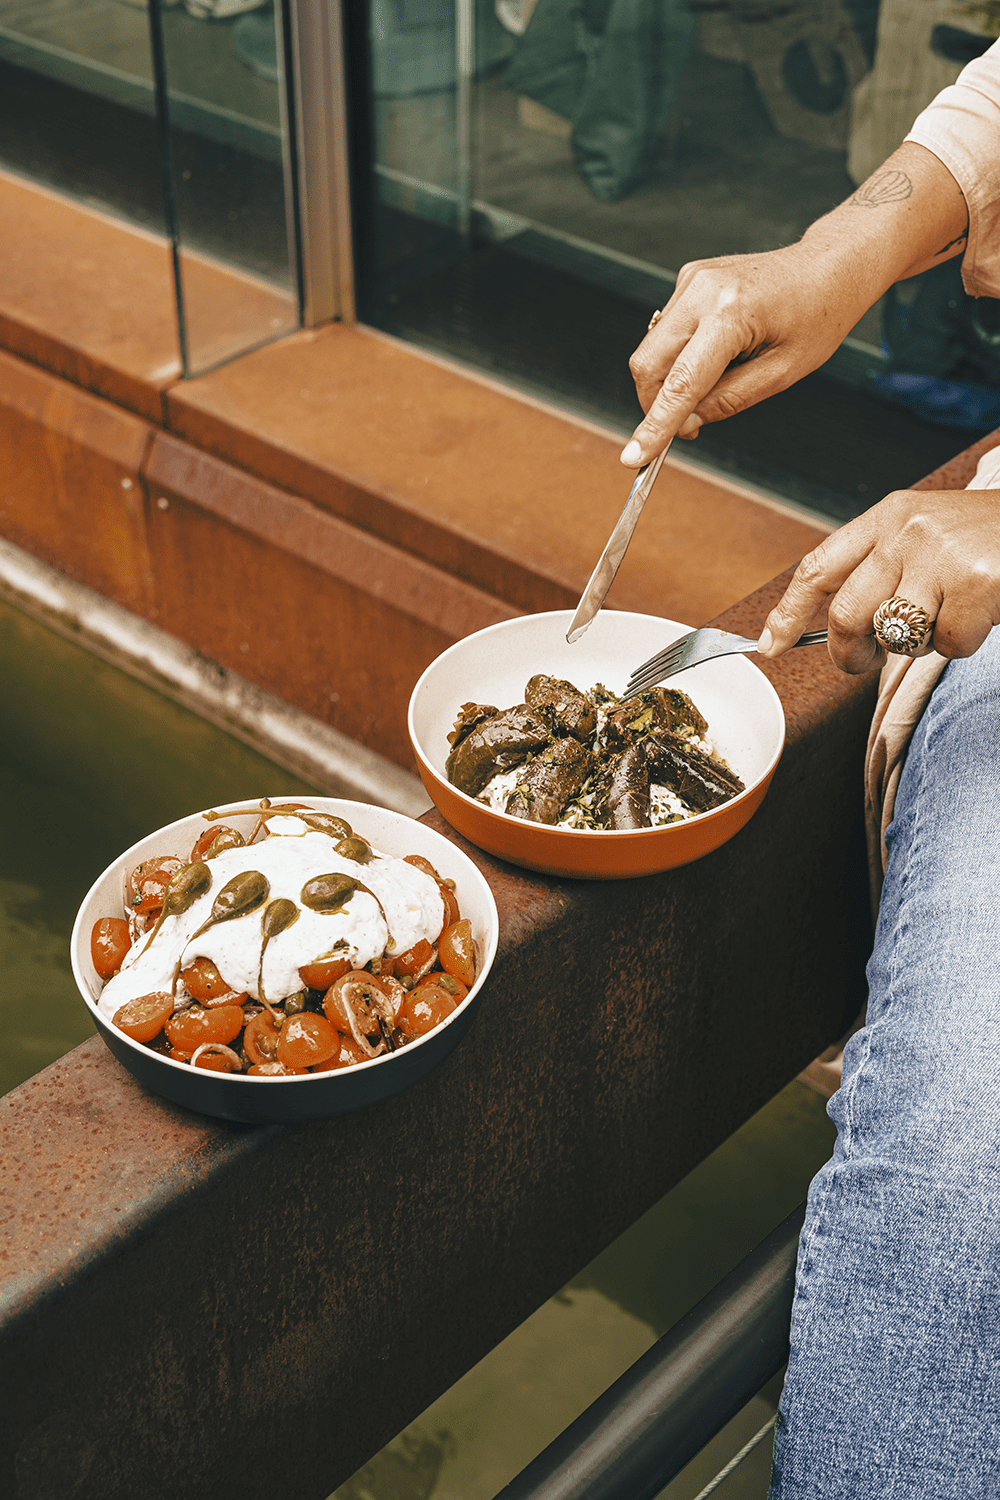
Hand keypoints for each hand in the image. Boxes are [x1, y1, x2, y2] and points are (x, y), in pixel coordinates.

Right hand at [620, 143, 968, 466]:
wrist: (829, 266)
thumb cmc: (818, 316)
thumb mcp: (783, 373)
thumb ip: (730, 400)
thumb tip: (687, 421)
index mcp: (732, 312)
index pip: (681, 382)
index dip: (654, 425)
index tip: (634, 457)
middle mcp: (702, 290)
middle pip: (648, 363)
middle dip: (657, 403)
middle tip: (691, 426)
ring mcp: (692, 281)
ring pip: (652, 349)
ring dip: (672, 379)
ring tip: (722, 376)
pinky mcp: (689, 279)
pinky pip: (667, 332)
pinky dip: (681, 356)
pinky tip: (719, 351)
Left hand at [758, 488, 999, 672]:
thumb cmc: (988, 537)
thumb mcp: (927, 535)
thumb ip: (883, 568)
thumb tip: (840, 630)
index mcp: (888, 516)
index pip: (819, 566)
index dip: (788, 610)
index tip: (770, 643)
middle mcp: (907, 531)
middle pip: (847, 614)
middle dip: (850, 653)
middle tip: (862, 663)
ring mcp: (940, 555)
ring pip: (899, 635)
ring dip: (923, 642)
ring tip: (951, 613)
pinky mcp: (976, 582)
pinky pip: (948, 643)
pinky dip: (963, 642)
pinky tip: (982, 612)